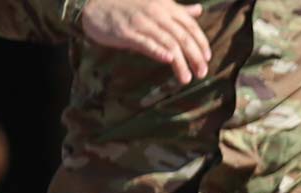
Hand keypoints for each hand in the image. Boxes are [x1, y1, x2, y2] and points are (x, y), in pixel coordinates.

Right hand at [80, 0, 210, 84]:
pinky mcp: (126, 32)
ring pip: (167, 43)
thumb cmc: (125, 6)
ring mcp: (141, 22)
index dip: (201, 42)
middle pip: (182, 36)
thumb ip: (177, 9)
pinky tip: (169, 60)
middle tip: (202, 73)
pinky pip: (145, 42)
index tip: (208, 58)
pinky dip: (158, 51)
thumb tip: (198, 10)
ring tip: (187, 78)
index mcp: (165, 7)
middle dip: (195, 56)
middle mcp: (156, 13)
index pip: (189, 25)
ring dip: (180, 62)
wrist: (92, 4)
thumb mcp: (154, 3)